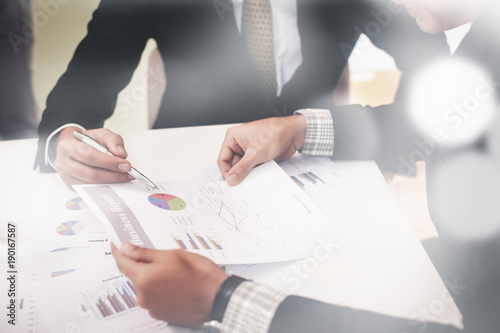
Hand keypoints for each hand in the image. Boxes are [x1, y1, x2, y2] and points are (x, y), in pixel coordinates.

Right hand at [54, 127, 132, 186]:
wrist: (72, 146)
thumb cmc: (86, 141)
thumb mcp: (100, 134)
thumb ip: (113, 140)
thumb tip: (121, 154)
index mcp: (68, 146)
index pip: (89, 156)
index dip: (109, 162)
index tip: (126, 165)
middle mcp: (63, 162)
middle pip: (90, 174)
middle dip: (113, 175)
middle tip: (127, 174)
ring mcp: (65, 176)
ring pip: (91, 184)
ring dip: (110, 183)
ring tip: (124, 178)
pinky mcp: (70, 186)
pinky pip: (89, 190)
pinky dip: (104, 187)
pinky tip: (114, 183)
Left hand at [112, 243, 227, 327]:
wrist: (217, 298)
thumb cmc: (199, 275)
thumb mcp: (173, 255)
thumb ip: (146, 253)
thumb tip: (126, 248)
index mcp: (144, 278)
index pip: (122, 262)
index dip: (118, 251)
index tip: (115, 244)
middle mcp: (143, 295)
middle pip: (134, 275)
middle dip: (141, 264)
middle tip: (157, 255)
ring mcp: (151, 306)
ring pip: (144, 286)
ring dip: (152, 277)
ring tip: (173, 271)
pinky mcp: (160, 313)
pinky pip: (153, 297)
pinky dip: (158, 289)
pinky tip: (175, 283)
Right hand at [218, 115, 305, 185]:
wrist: (294, 133)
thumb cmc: (275, 133)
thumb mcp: (256, 153)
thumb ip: (242, 168)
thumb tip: (231, 179)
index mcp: (233, 137)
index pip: (222, 158)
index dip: (226, 171)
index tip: (230, 182)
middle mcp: (239, 142)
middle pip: (232, 164)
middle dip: (237, 173)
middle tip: (241, 183)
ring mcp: (248, 149)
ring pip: (242, 167)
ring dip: (246, 173)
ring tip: (251, 178)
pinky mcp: (257, 155)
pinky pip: (251, 167)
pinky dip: (254, 172)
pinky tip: (258, 175)